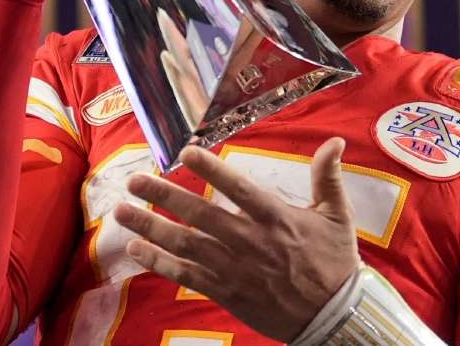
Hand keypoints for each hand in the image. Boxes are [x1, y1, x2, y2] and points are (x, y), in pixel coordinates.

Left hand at [112, 138, 359, 341]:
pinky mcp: (226, 292)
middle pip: (199, 215)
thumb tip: (335, 141)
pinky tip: (136, 249)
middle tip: (134, 180)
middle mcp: (250, 241)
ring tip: (121, 211)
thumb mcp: (338, 216)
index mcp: (276, 218)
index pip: (238, 189)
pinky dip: (159, 263)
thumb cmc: (334, 263)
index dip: (211, 170)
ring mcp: (234, 268)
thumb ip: (329, 177)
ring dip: (150, 226)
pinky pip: (186, 276)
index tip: (185, 152)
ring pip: (185, 245)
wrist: (333, 317)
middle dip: (163, 196)